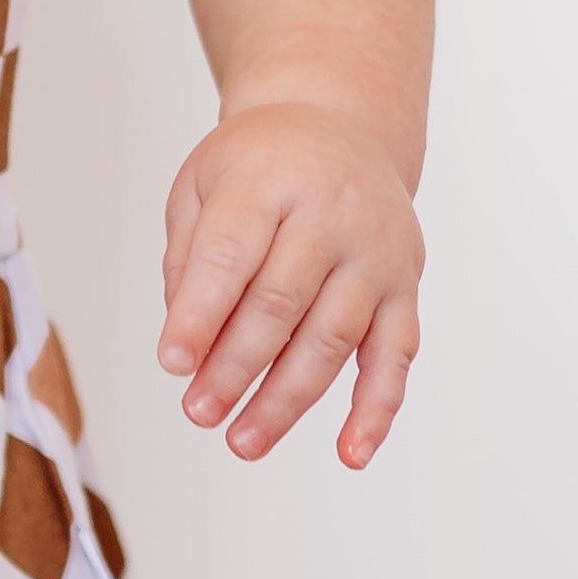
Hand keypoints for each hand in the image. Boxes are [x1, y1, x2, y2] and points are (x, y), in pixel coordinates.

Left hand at [156, 102, 422, 467]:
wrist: (342, 125)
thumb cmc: (261, 165)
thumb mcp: (204, 182)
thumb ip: (189, 257)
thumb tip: (185, 344)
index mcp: (270, 178)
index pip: (232, 253)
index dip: (200, 312)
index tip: (172, 363)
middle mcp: (332, 213)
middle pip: (282, 302)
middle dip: (236, 366)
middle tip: (198, 411)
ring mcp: (376, 253)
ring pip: (334, 337)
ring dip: (288, 398)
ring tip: (243, 440)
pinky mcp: (405, 286)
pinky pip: (397, 354)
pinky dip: (377, 408)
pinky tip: (350, 453)